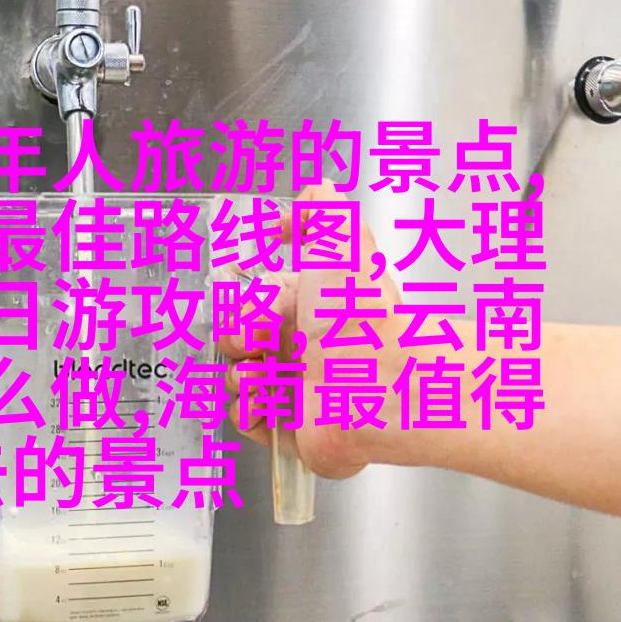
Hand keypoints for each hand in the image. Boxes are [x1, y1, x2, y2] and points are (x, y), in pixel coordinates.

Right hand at [221, 187, 404, 481]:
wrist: (383, 382)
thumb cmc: (362, 314)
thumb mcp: (341, 240)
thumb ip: (322, 207)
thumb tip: (309, 193)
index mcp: (307, 308)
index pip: (250, 302)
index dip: (247, 304)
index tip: (260, 306)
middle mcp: (300, 347)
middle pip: (237, 340)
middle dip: (238, 338)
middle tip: (260, 341)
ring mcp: (295, 388)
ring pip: (237, 378)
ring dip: (242, 374)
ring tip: (268, 374)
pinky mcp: (292, 427)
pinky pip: (248, 419)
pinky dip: (251, 411)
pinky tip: (270, 401)